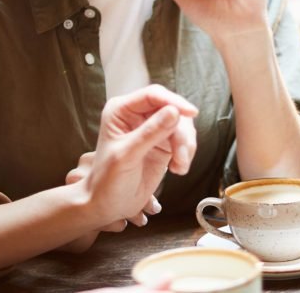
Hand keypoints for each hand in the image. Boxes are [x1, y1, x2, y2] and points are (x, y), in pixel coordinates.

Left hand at [79, 85, 197, 226]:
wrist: (110, 204)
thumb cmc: (108, 180)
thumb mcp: (127, 155)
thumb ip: (150, 133)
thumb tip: (175, 112)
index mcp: (121, 110)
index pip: (153, 95)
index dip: (174, 101)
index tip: (191, 113)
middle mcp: (138, 115)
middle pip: (172, 109)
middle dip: (181, 133)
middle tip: (180, 156)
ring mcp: (152, 128)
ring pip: (181, 125)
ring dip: (185, 145)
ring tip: (179, 166)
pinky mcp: (164, 143)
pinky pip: (184, 140)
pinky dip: (186, 153)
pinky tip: (178, 169)